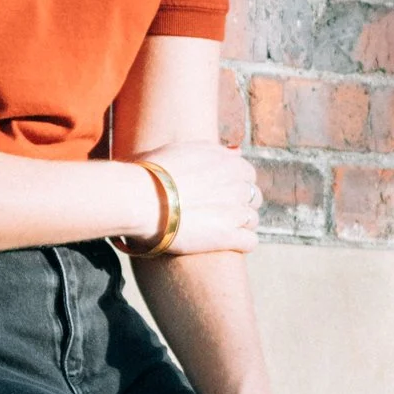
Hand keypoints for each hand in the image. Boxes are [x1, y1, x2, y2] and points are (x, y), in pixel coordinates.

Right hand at [136, 139, 259, 252]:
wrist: (140, 200)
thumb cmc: (153, 173)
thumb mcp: (184, 150)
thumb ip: (214, 151)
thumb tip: (237, 151)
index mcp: (229, 163)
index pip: (247, 174)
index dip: (235, 184)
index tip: (221, 193)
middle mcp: (237, 185)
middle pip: (253, 197)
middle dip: (240, 205)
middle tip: (219, 213)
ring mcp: (235, 211)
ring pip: (253, 220)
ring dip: (240, 225)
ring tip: (217, 229)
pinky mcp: (228, 236)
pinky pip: (250, 241)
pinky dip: (241, 243)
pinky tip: (226, 243)